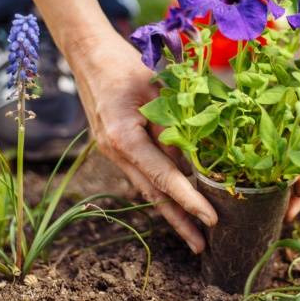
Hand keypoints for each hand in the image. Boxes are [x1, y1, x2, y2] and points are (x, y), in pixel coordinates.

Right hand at [17, 0, 216, 253]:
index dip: (189, 200)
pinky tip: (174, 200)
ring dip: (169, 210)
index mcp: (123, 139)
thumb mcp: (158, 92)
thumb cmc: (125, 66)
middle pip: (152, 195)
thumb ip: (175, 128)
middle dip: (178, 222)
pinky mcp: (112, 146)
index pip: (164, 178)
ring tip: (193, 233)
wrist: (88, 54)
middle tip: (202, 246)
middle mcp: (114, 152)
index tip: (211, 220)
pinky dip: (158, 188)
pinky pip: (139, 173)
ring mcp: (110, 152)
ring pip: (145, 188)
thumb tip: (195, 162)